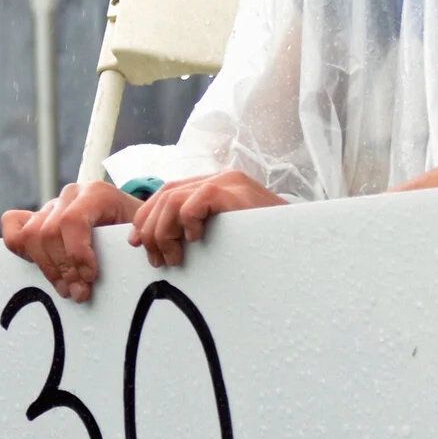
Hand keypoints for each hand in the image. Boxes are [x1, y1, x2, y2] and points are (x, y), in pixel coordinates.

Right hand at [2, 180, 144, 302]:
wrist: (129, 217)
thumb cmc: (134, 229)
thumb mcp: (140, 231)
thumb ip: (134, 237)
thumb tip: (129, 247)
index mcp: (96, 193)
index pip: (72, 220)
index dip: (76, 252)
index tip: (89, 277)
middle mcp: (71, 195)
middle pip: (49, 232)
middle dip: (64, 269)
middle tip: (79, 292)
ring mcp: (51, 205)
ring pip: (31, 235)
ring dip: (47, 268)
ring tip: (66, 288)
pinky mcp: (36, 216)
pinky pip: (13, 225)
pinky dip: (21, 248)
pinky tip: (41, 266)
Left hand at [127, 170, 285, 267]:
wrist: (300, 242)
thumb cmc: (264, 244)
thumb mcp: (226, 234)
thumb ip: (199, 228)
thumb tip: (160, 244)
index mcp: (216, 186)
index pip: (167, 192)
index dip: (146, 217)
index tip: (137, 244)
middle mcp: (220, 178)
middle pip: (165, 195)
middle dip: (150, 230)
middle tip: (156, 259)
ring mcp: (228, 182)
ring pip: (173, 199)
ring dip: (164, 232)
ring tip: (174, 257)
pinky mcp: (234, 192)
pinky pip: (194, 202)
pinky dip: (188, 223)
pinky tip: (198, 240)